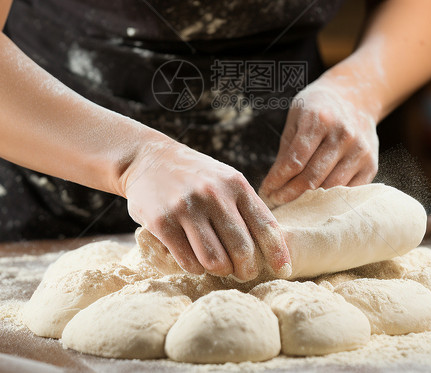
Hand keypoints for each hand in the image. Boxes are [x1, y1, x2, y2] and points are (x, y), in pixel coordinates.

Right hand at [122, 138, 290, 280]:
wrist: (147, 159)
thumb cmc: (194, 176)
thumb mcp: (224, 180)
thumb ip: (244, 206)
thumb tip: (269, 247)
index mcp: (235, 184)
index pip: (265, 225)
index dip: (277, 253)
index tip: (283, 271)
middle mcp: (213, 194)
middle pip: (242, 250)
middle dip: (246, 269)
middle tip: (242, 273)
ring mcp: (186, 208)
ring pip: (215, 261)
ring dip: (220, 270)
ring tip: (218, 266)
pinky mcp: (163, 223)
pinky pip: (188, 261)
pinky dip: (195, 268)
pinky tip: (194, 260)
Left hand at [258, 77, 379, 206]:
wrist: (355, 98)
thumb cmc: (318, 108)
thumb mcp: (296, 118)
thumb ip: (287, 150)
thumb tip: (274, 184)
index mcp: (320, 120)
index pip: (295, 161)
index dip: (278, 180)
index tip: (266, 191)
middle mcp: (343, 135)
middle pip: (312, 177)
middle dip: (289, 194)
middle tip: (276, 201)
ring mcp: (360, 150)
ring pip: (331, 188)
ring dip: (309, 200)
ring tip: (293, 203)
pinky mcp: (371, 164)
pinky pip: (349, 191)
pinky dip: (331, 199)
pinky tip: (317, 201)